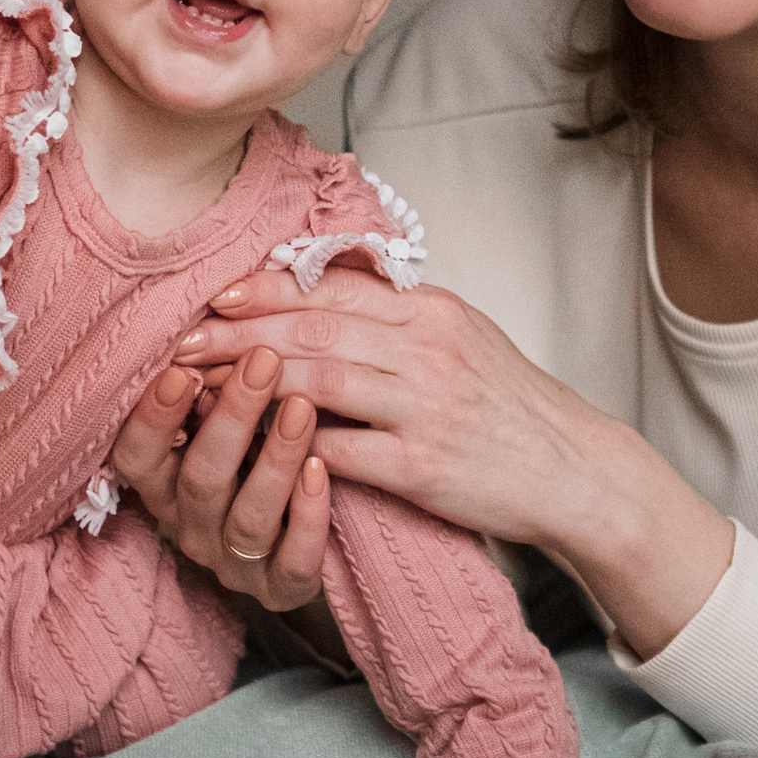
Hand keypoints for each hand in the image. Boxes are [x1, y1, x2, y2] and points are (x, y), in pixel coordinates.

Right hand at [109, 346, 328, 610]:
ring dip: (275, 459)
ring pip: (248, 518)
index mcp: (162, 481)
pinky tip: (323, 469)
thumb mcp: (220, 416)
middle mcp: (188, 524)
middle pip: (200, 477)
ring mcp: (233, 561)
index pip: (138, 453)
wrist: (297, 534)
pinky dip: (308, 516)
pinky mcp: (280, 588)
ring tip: (303, 406)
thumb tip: (219, 305)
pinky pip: (292, 562)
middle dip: (232, 417)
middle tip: (264, 360)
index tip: (181, 368)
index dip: (153, 416)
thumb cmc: (252, 450)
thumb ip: (211, 377)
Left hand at [182, 268, 734, 661]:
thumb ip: (393, 314)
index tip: (216, 297)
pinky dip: (289, 447)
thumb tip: (319, 289)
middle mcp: (425, 350)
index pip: (332, 288)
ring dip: (248, 384)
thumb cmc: (508, 405)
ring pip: (316, 382)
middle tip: (183, 341)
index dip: (266, 290)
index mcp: (429, 311)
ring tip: (198, 389)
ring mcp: (424, 408)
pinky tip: (249, 448)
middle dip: (238, 334)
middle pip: (312, 329)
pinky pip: (341, 451)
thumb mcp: (457, 336)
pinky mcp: (423, 467)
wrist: (574, 469)